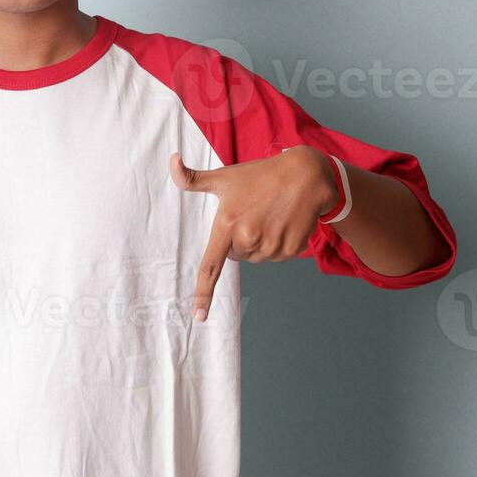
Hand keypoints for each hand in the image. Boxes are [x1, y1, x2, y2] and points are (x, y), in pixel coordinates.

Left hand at [169, 146, 337, 321]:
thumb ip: (191, 178)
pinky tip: (282, 222)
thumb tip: (171, 160)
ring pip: (257, 258)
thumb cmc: (259, 175)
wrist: (305, 175)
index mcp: (228, 224)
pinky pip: (277, 257)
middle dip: (239, 241)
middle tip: (251, 215)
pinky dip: (278, 244)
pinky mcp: (291, 250)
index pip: (211, 266)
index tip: (198, 316)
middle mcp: (249, 238)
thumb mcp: (224, 176)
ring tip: (268, 216)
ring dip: (260, 243)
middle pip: (236, 256)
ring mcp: (272, 246)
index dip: (203, 293)